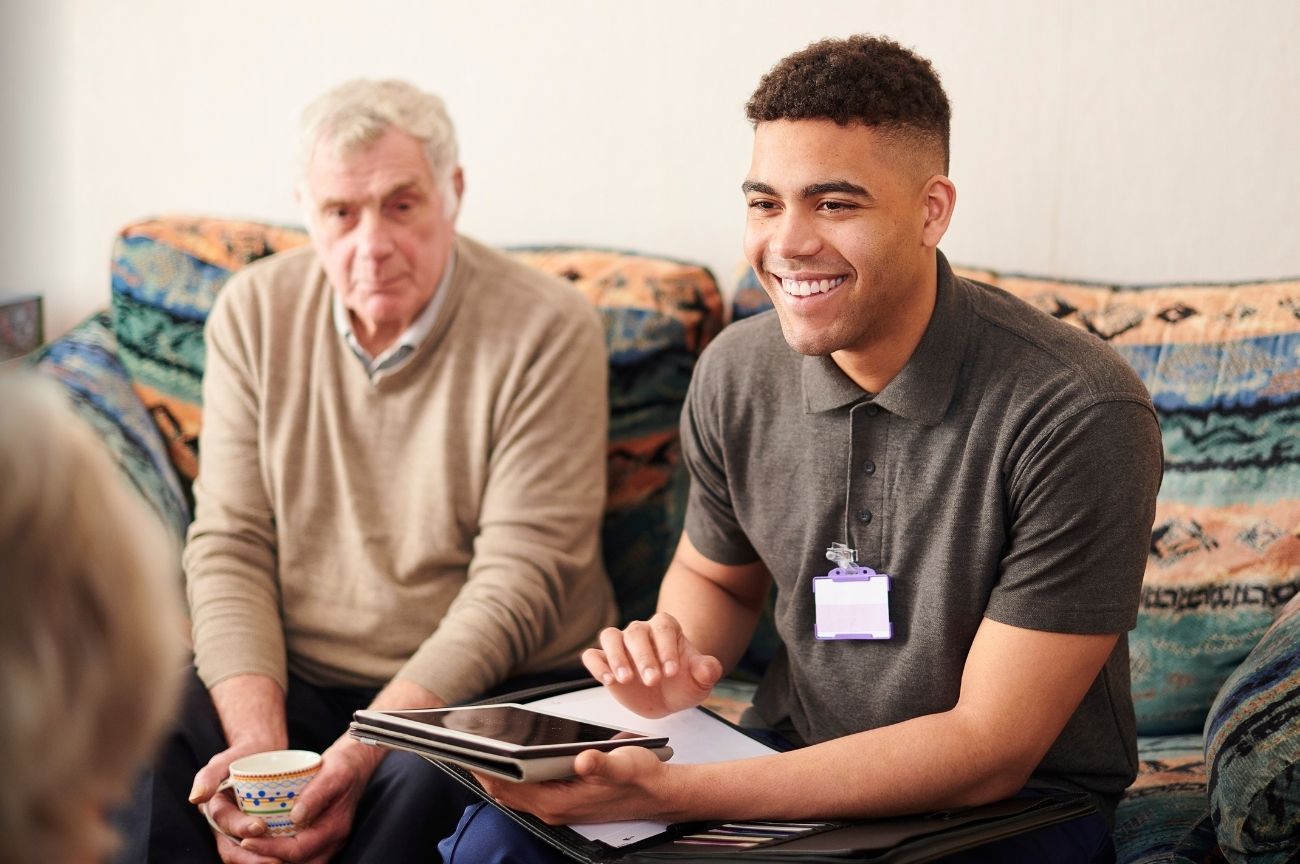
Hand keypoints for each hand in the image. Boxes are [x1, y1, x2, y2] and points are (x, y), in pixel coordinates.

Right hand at [189, 740, 287, 861]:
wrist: (262, 754)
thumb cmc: (242, 755)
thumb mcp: (223, 760)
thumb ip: (208, 775)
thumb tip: (196, 798)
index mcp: (215, 811)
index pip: (225, 826)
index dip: (241, 829)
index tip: (260, 827)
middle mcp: (225, 826)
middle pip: (234, 850)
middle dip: (253, 858)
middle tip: (277, 860)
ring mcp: (241, 831)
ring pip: (248, 855)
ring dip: (262, 861)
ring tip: (284, 863)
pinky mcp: (258, 833)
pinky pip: (263, 850)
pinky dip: (272, 856)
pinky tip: (290, 859)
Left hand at [234, 735, 380, 863]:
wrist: (357, 762)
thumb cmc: (344, 766)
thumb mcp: (332, 774)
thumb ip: (316, 794)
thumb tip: (295, 816)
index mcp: (335, 828)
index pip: (298, 850)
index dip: (270, 849)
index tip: (247, 842)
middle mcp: (332, 841)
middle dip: (270, 860)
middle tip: (245, 848)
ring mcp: (328, 842)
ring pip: (300, 863)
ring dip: (275, 858)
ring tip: (252, 848)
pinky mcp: (321, 838)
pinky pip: (301, 855)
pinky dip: (282, 854)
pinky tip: (266, 843)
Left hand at [477, 744, 674, 824]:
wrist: (659, 793)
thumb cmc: (640, 777)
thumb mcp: (624, 764)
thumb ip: (602, 763)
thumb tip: (584, 760)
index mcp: (560, 801)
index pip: (509, 787)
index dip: (485, 769)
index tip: (465, 751)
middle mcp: (553, 808)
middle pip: (504, 791)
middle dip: (482, 770)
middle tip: (461, 746)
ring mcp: (557, 806)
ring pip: (513, 792)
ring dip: (495, 773)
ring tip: (477, 749)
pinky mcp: (562, 800)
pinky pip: (526, 791)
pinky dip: (511, 776)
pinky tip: (509, 758)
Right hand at [584, 612, 722, 717]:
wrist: (667, 697)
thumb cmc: (684, 682)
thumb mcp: (701, 680)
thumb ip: (707, 671)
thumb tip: (708, 668)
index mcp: (666, 628)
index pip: (663, 628)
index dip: (667, 648)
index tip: (672, 671)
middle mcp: (641, 631)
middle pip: (636, 632)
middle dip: (643, 657)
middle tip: (652, 681)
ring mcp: (621, 645)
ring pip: (610, 636)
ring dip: (616, 657)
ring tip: (625, 679)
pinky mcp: (605, 661)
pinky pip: (593, 655)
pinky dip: (597, 665)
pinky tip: (607, 680)